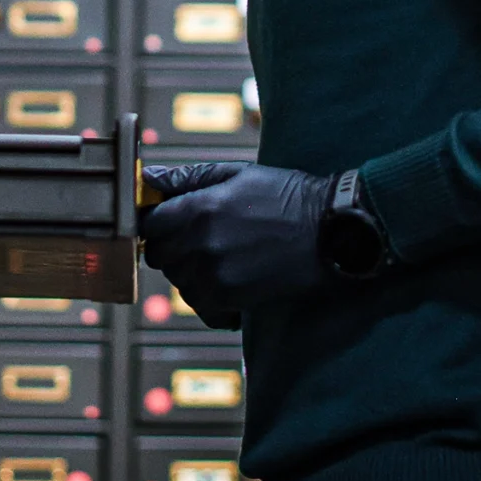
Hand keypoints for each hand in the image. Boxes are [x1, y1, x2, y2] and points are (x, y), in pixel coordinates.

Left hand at [140, 161, 331, 312]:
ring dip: (192, 274)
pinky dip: (210, 300)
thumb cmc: (288, 195)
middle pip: (160, 256)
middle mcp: (201, 244)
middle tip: (202, 239)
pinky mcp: (233, 300)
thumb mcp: (239, 173)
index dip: (158, 222)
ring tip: (222, 259)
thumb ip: (189, 177)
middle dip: (174, 248)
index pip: (149, 225)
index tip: (172, 222)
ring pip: (179, 283)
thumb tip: (148, 178)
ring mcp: (215, 275)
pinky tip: (230, 284)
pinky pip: (201, 307)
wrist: (332, 231)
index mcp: (199, 208)